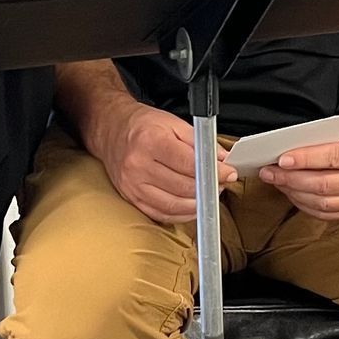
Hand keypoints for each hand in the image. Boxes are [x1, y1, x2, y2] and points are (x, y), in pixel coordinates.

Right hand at [98, 100, 238, 225]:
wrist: (111, 130)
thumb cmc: (142, 125)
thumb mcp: (173, 123)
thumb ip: (200, 142)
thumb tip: (222, 160)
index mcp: (151, 141)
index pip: (189, 164)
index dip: (214, 172)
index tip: (227, 173)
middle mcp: (139, 165)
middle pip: (183, 187)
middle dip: (208, 188)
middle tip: (219, 183)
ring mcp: (133, 184)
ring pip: (173, 205)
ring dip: (197, 204)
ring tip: (208, 195)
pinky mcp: (130, 197)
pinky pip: (160, 214)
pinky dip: (180, 214)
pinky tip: (191, 207)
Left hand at [257, 113, 338, 221]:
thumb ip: (319, 137)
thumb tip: (285, 148)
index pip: (332, 158)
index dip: (305, 160)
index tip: (282, 160)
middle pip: (324, 184)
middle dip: (291, 179)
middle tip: (269, 172)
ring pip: (323, 203)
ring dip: (295, 194)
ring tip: (277, 182)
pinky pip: (327, 214)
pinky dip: (305, 206)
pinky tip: (291, 194)